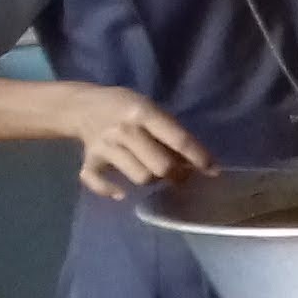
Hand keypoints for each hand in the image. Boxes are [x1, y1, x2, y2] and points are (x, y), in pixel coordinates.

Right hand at [55, 85, 213, 200]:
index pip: (178, 140)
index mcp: (144, 113)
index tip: (214, 171)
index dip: (199, 158)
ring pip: (140, 177)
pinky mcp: (89, 160)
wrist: (83, 105)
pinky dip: (109, 190)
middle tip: (181, 174)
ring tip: (155, 173)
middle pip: (160, 165)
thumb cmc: (127, 108)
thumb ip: (171, 133)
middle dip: (176, 174)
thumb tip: (196, 162)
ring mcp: (105, 147)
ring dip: (152, 181)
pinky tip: (121, 192)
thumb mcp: (152, 110)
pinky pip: (97, 182)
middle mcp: (125, 131)